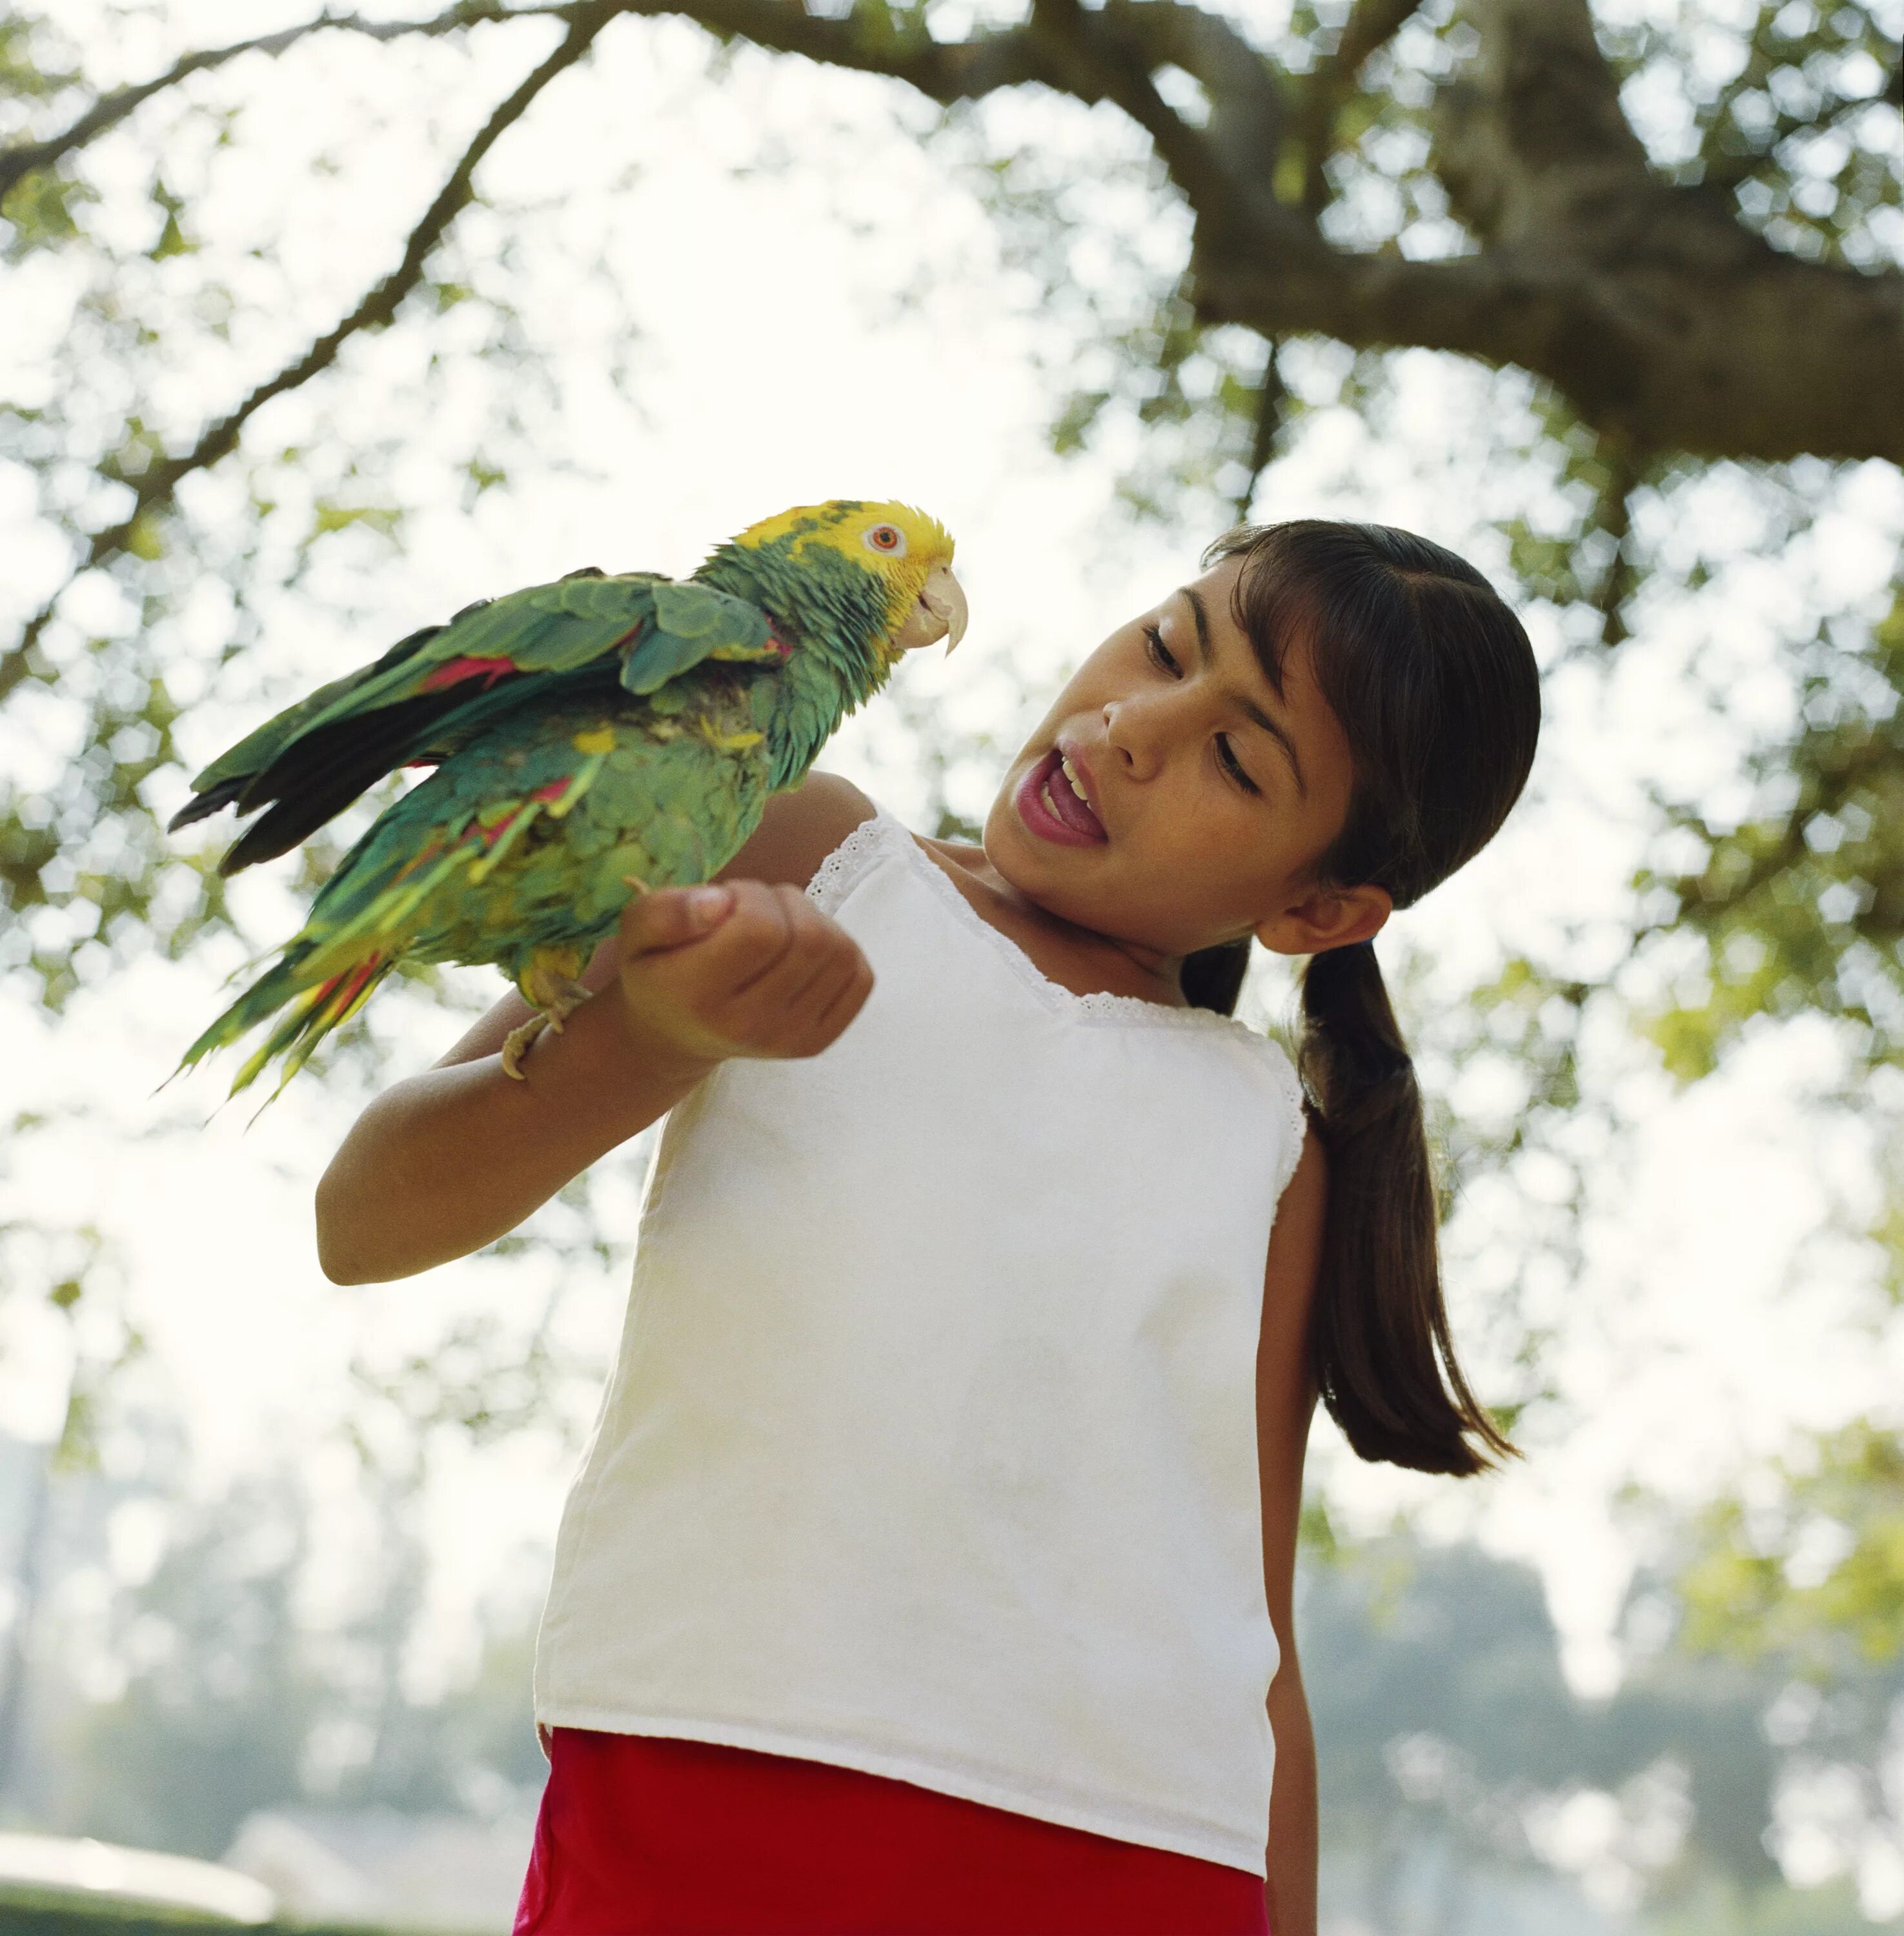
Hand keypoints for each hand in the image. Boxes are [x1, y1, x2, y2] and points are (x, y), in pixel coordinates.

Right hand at [613, 880, 874, 1067]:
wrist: (672, 1035)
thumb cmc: (657, 969)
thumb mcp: (635, 931)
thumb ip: (666, 911)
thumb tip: (720, 903)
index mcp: (698, 995)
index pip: (761, 929)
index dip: (752, 896)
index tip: (728, 899)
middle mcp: (748, 1026)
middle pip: (809, 938)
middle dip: (787, 902)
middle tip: (754, 909)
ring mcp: (787, 1040)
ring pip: (840, 952)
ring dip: (814, 921)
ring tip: (777, 928)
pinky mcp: (816, 1043)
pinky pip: (859, 979)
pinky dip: (841, 950)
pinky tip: (802, 953)